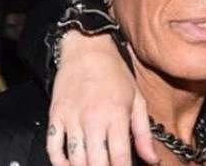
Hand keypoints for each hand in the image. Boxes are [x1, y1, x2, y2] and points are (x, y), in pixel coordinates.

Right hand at [46, 32, 157, 165]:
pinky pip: (53, 148)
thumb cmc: (115, 73)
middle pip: (96, 163)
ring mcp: (71, 120)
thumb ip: (144, 133)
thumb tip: (152, 160)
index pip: (120, 158)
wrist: (87, 49)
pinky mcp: (55, 117)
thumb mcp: (137, 100)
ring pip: (75, 160)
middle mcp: (93, 120)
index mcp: (116, 116)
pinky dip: (59, 163)